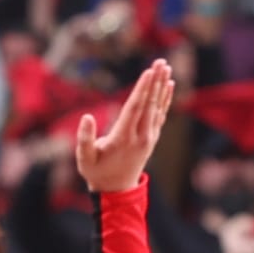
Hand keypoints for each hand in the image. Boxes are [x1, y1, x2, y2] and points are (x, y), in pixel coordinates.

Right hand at [74, 58, 173, 191]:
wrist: (116, 190)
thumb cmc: (96, 172)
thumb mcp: (84, 159)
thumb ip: (84, 139)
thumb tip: (86, 116)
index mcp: (122, 138)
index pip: (135, 108)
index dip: (142, 89)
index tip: (148, 72)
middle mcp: (140, 136)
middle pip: (149, 104)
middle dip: (155, 81)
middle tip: (160, 62)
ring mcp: (148, 137)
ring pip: (157, 107)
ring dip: (162, 86)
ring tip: (166, 67)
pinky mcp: (152, 138)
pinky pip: (161, 114)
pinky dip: (166, 98)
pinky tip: (169, 85)